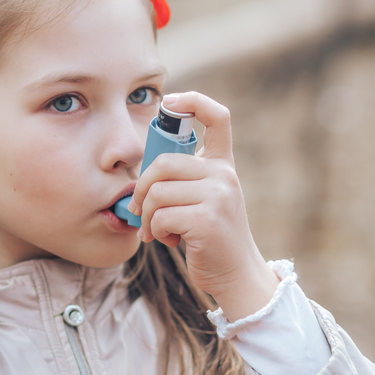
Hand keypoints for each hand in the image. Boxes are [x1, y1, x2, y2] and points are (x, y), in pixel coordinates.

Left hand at [129, 92, 279, 320]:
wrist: (235, 274)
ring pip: (158, 192)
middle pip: (164, 163)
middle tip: (139, 210)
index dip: (193, 100)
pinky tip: (168, 241)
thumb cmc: (210, 238)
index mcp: (222, 165)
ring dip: (146, 216)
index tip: (169, 101)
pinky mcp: (208, 219)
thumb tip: (143, 172)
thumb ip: (185, 179)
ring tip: (156, 230)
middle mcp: (224, 175)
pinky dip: (155, 231)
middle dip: (142, 189)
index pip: (218, 117)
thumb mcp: (205, 199)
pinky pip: (161, 216)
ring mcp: (218, 196)